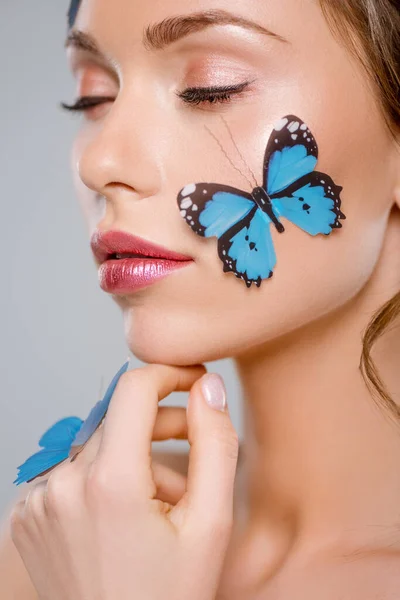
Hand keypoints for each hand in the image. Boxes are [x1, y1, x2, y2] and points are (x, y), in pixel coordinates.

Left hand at [9, 364, 238, 599]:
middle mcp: (61, 483)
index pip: (134, 388)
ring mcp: (37, 500)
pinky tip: (128, 512)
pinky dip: (104, 476)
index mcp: (108, 482)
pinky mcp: (27, 514)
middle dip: (162, 423)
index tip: (195, 382)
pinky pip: (73, 470)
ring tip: (166, 499)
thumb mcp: (211, 524)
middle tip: (196, 446)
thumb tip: (208, 387)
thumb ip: (215, 444)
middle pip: (118, 418)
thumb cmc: (169, 598)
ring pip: (97, 444)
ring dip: (134, 455)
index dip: (170, 375)